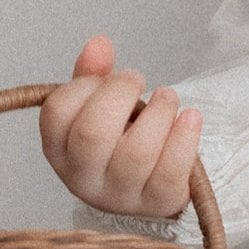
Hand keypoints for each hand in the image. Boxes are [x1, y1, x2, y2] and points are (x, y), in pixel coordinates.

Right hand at [39, 33, 201, 219]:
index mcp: (60, 149)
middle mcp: (83, 177)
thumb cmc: (119, 139)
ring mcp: (119, 196)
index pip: (57, 112)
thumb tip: (98, 44)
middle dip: (121, 94)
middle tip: (138, 80)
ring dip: (159, 113)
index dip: (85, 85)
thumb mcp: (99, 106)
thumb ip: (94, 75)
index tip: (107, 77)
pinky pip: (170, 173)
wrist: (149, 185)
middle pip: (94, 133)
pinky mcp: (157, 204)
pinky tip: (191, 117)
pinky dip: (185, 139)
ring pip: (136, 153)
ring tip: (169, 97)